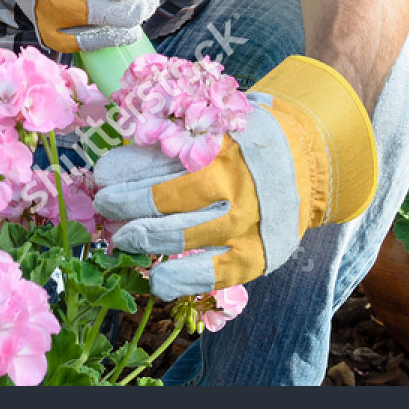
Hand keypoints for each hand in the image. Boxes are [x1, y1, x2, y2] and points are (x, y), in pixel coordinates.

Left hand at [92, 55, 379, 296]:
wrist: (309, 161)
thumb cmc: (242, 143)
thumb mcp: (210, 128)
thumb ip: (163, 144)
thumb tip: (108, 170)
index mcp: (219, 144)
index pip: (158, 160)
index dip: (124, 170)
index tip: (99, 176)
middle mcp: (235, 184)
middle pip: (164, 200)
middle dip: (125, 204)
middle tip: (104, 206)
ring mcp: (247, 223)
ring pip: (182, 236)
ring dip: (144, 239)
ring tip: (120, 238)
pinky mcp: (258, 256)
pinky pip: (214, 273)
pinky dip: (181, 279)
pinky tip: (156, 280)